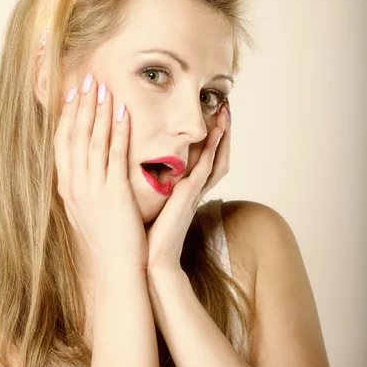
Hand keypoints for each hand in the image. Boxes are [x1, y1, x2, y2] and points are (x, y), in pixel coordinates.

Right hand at [54, 74, 147, 275]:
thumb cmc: (104, 242)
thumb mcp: (86, 211)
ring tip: (102, 87)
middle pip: (75, 136)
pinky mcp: (115, 194)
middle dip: (80, 105)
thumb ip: (85, 186)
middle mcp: (76, 186)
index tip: (72, 94)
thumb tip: (85, 167)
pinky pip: (115, 156)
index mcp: (68, 189)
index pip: (63, 143)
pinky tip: (122, 113)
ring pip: (93, 142)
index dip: (67, 116)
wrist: (114, 272)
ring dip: (97, 112)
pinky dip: (118, 132)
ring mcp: (93, 190)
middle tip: (87, 79)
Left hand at [145, 101, 230, 275]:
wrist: (151, 259)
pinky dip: (213, 148)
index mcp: (186, 190)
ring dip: (222, 135)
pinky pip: (206, 167)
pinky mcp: (189, 195)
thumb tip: (141, 168)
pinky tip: (216, 131)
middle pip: (217, 155)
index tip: (211, 116)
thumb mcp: (151, 203)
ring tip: (225, 112)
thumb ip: (152, 186)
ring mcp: (195, 192)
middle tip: (225, 106)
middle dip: (223, 132)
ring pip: (215, 157)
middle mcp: (195, 189)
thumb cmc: (147, 235)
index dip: (212, 138)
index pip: (205, 158)